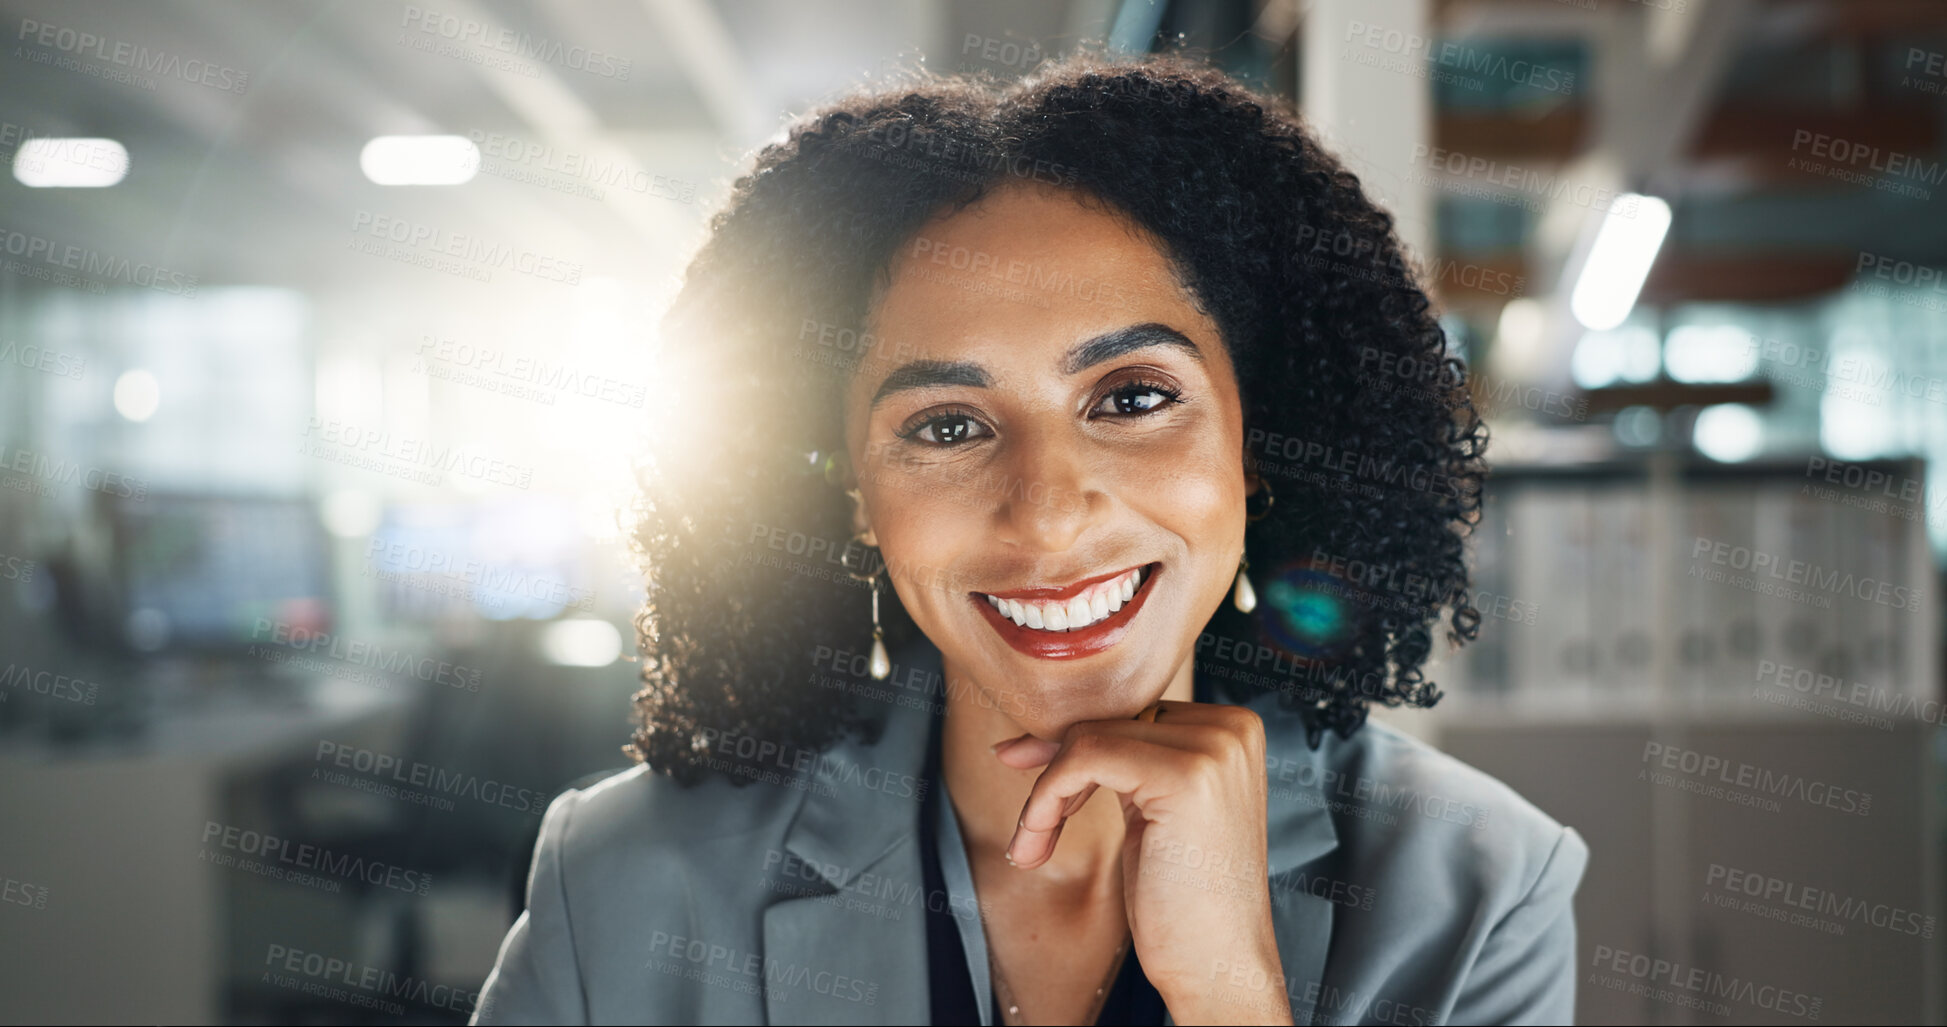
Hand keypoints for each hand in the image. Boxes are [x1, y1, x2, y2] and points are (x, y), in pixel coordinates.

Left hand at [994, 701, 1293, 1024]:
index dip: (1073, 749)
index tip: (1032, 782)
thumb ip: (1126, 758)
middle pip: (1106, 720)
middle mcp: (1231, 727)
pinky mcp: (1186, 775)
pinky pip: (1084, 758)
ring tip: (1032, 846)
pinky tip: (1037, 844)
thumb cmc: (1186, 900)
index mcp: (1232, 728)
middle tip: (1029, 830)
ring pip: (1087, 738)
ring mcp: (1213, 748)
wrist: (1219, 966)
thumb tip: (1041, 732)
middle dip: (1053, 772)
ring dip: (1044, 797)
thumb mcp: (1155, 808)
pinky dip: (1047, 800)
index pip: (1128, 710)